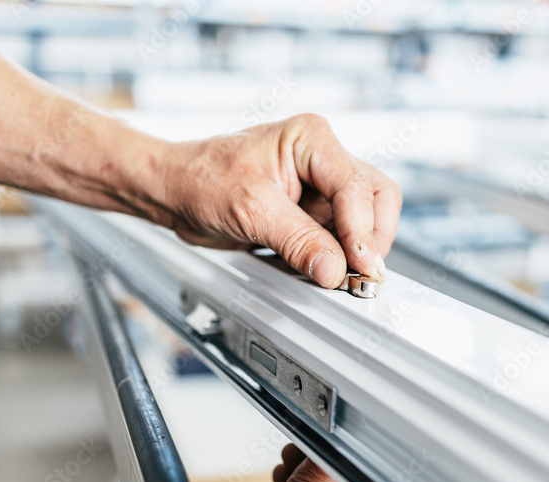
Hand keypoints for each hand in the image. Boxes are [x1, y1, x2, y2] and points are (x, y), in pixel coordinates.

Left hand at [154, 115, 401, 287]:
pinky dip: (337, 257)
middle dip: (372, 238)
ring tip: (341, 276)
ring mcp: (318, 188)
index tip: (361, 265)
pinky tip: (323, 269)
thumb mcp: (251, 209)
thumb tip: (334, 268)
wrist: (172, 192)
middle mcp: (321, 159)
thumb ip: (298, 240)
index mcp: (311, 139)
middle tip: (362, 274)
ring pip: (364, 220)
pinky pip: (338, 237)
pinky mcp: (309, 214)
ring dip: (356, 251)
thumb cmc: (200, 180)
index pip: (357, 187)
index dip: (363, 231)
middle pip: (376, 198)